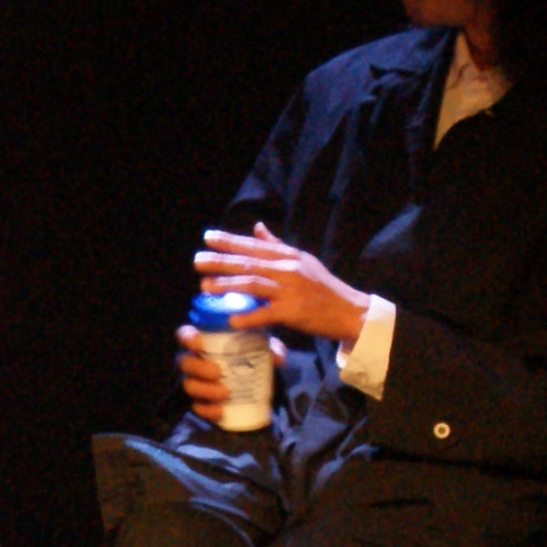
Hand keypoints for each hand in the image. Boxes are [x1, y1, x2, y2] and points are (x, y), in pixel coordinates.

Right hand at [179, 323, 286, 414]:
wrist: (257, 381)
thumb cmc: (254, 355)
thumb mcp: (264, 347)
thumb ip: (271, 348)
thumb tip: (277, 357)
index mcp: (204, 343)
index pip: (185, 335)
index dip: (188, 338)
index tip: (201, 344)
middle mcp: (195, 362)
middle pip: (185, 363)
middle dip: (199, 368)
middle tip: (218, 372)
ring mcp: (197, 382)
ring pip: (189, 385)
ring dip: (205, 390)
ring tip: (225, 393)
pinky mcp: (202, 401)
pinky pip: (197, 407)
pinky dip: (207, 410)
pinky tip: (220, 411)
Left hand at [196, 226, 369, 344]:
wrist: (349, 310)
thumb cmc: (323, 286)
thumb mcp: (302, 260)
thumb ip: (277, 245)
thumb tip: (257, 227)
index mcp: (288, 255)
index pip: (254, 245)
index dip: (230, 241)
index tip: (208, 237)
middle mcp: (288, 269)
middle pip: (249, 263)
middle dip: (221, 261)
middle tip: (197, 260)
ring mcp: (291, 290)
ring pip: (254, 284)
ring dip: (227, 285)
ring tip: (205, 286)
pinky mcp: (294, 312)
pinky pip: (266, 314)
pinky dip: (249, 316)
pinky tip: (231, 318)